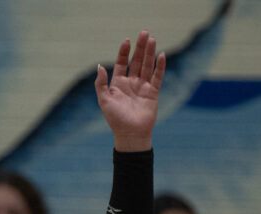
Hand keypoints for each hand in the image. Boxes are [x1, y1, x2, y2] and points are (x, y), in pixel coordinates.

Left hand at [95, 30, 165, 151]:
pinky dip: (160, 66)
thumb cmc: (115, 119)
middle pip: (136, 61)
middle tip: (144, 33)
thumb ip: (101, 84)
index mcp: (117, 84)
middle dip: (140, 47)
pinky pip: (157, 77)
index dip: (124, 52)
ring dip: (150, 53)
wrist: (130, 134)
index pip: (121, 63)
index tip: (127, 41)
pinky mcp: (153, 92)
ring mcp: (142, 87)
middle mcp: (130, 83)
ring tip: (152, 39)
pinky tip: (161, 55)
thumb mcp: (104, 100)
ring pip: (147, 66)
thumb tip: (99, 67)